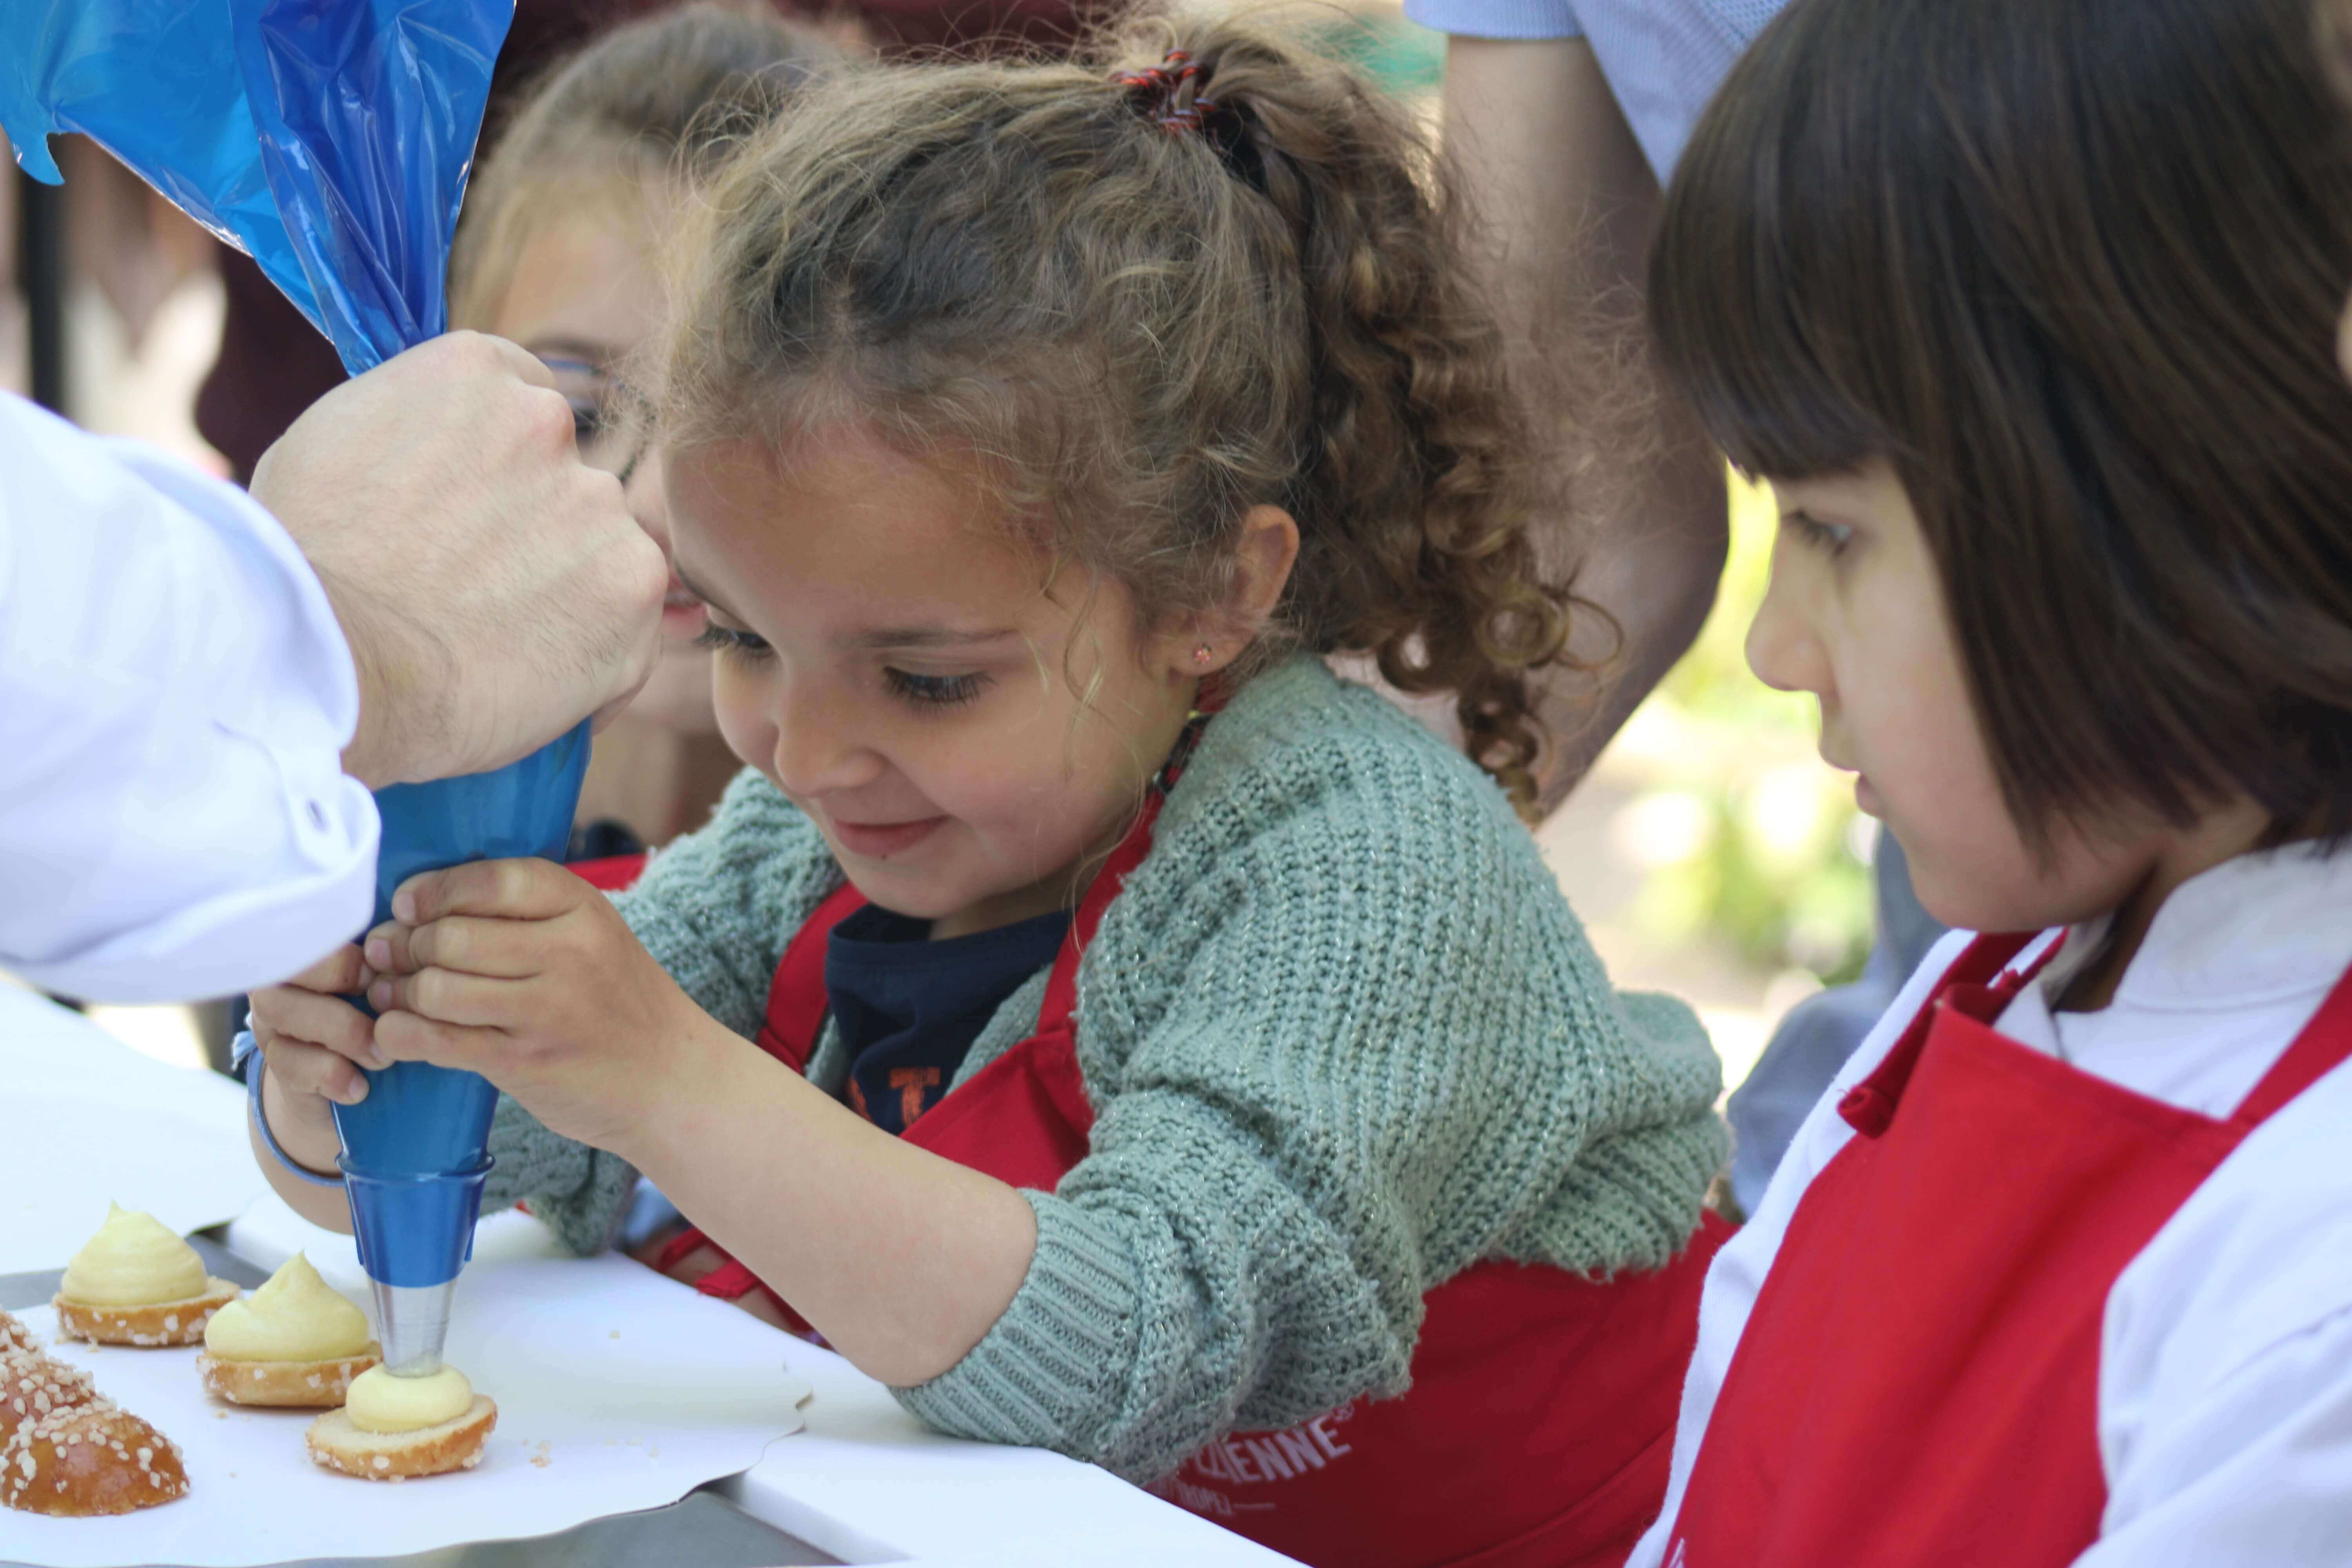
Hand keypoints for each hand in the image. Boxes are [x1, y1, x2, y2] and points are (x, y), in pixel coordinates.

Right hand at [246, 946, 383, 1174]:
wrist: (351, 1076)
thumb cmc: (382, 1014)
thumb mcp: (394, 984)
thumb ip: (395, 961)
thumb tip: (416, 944)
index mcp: (316, 945)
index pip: (312, 926)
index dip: (346, 949)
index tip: (380, 972)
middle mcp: (283, 974)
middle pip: (290, 961)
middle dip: (342, 977)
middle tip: (389, 1013)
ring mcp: (270, 1017)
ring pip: (281, 1009)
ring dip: (341, 1032)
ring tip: (382, 1057)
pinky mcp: (273, 1061)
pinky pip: (286, 1060)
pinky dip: (329, 1074)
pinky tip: (359, 1088)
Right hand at [252, 332, 669, 787]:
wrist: (334, 660)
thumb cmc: (307, 562)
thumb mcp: (338, 444)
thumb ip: (416, 430)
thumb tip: (443, 451)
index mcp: (475, 371)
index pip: (523, 404)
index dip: (501, 471)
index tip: (472, 518)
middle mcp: (551, 423)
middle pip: (566, 480)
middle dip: (535, 533)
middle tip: (475, 592)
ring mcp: (600, 505)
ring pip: (602, 551)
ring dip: (567, 593)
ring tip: (494, 642)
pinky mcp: (633, 586)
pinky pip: (628, 625)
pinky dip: (594, 658)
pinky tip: (531, 681)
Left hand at [361, 858, 709, 1154]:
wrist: (673, 1079)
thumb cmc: (618, 1004)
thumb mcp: (591, 937)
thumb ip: (524, 916)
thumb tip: (416, 907)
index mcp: (582, 908)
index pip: (489, 881)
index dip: (433, 891)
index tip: (406, 907)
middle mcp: (569, 952)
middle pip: (450, 935)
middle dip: (404, 946)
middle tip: (389, 957)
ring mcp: (549, 1009)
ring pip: (437, 988)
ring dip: (399, 993)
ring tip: (394, 996)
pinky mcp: (526, 1061)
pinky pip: (438, 1041)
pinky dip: (402, 1035)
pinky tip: (398, 1032)